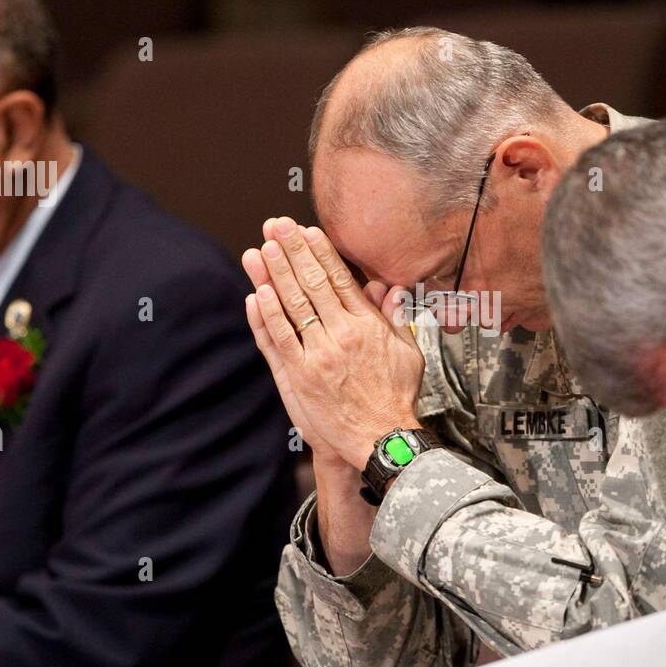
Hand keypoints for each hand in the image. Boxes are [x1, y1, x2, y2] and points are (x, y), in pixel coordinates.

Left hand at [241, 216, 424, 469]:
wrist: (381, 440)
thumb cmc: (396, 398)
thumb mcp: (408, 354)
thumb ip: (394, 318)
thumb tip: (387, 288)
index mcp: (367, 328)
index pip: (339, 280)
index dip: (320, 253)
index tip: (306, 231)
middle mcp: (341, 337)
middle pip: (311, 286)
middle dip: (292, 253)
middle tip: (276, 227)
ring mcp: (317, 357)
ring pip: (291, 308)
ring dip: (273, 276)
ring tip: (260, 250)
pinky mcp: (299, 378)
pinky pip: (278, 341)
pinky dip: (266, 316)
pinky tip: (257, 294)